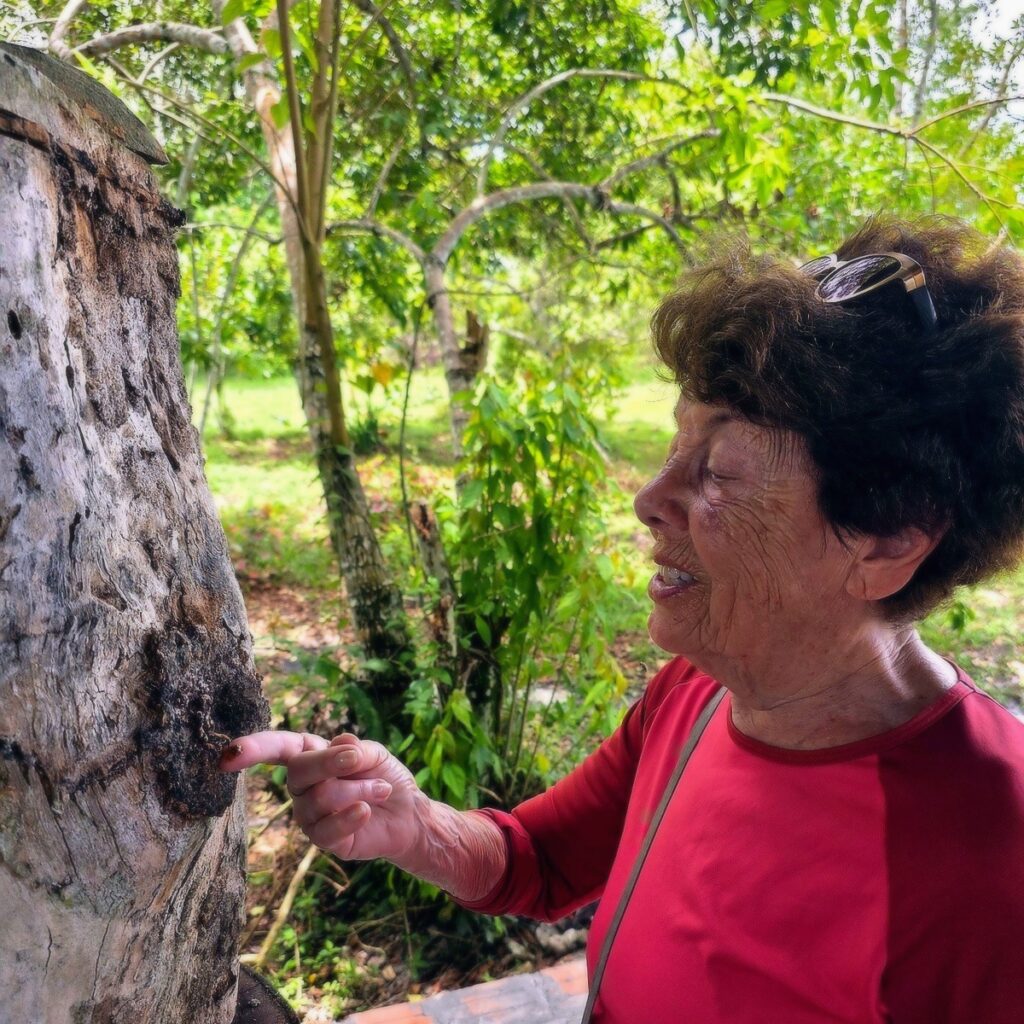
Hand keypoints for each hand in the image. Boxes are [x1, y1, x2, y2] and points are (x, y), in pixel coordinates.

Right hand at [219, 731, 427, 861]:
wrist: (407, 812)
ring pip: (320, 798)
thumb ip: (356, 749)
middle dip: (329, 762)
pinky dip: (350, 817)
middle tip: (357, 760)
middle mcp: (302, 785)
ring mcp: (308, 815)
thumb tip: (340, 744)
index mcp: (309, 755)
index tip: (231, 753)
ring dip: (358, 789)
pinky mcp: (322, 841)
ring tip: (381, 789)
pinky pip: (326, 831)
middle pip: (298, 770)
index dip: (254, 748)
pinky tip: (366, 811)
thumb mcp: (375, 753)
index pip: (277, 747)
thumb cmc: (385, 776)